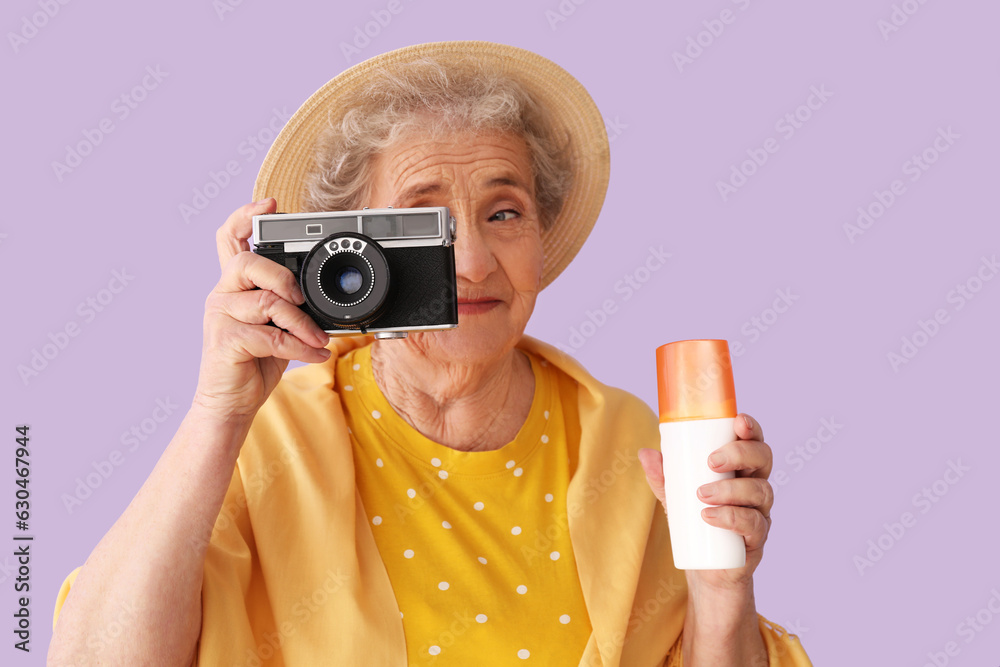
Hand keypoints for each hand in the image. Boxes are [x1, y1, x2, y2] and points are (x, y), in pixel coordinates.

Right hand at [192, 199, 331, 421]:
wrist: (231, 404)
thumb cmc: (256, 362)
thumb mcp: (278, 327)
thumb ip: (290, 305)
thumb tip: (324, 297)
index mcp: (234, 285)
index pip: (230, 238)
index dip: (246, 216)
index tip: (270, 204)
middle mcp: (222, 294)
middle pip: (249, 263)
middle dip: (284, 278)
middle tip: (303, 300)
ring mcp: (219, 316)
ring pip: (268, 304)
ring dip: (302, 324)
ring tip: (319, 339)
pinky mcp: (224, 341)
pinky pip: (271, 336)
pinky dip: (300, 347)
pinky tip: (315, 354)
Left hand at [638, 413, 772, 592]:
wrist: (707, 571)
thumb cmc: (697, 526)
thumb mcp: (676, 499)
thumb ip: (663, 477)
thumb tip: (645, 452)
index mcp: (741, 471)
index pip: (754, 443)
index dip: (751, 429)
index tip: (737, 421)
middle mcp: (756, 488)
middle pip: (763, 460)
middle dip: (740, 454)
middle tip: (712, 461)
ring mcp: (760, 513)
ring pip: (759, 491)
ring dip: (729, 489)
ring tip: (701, 494)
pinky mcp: (757, 539)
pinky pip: (753, 524)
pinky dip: (731, 517)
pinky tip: (709, 516)